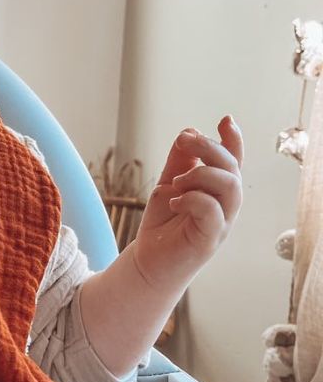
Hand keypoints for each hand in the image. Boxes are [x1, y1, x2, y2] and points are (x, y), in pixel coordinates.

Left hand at [131, 117, 243, 292]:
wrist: (148, 262)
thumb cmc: (163, 224)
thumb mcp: (168, 186)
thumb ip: (179, 162)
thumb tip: (188, 133)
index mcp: (218, 190)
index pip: (234, 160)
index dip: (233, 139)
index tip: (224, 119)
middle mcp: (225, 205)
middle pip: (232, 168)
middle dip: (209, 147)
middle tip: (184, 142)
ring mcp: (221, 222)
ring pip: (229, 186)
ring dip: (201, 174)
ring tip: (176, 182)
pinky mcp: (209, 239)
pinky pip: (213, 211)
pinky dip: (193, 198)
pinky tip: (175, 201)